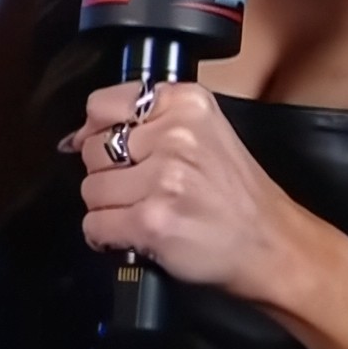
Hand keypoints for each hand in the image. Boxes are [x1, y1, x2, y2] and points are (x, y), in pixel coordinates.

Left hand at [58, 80, 301, 301]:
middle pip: (94, 150)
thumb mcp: (204, 131)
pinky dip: (106, 236)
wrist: (269, 244)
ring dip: (109, 208)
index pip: (102, 104)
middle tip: (142, 190)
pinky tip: (134, 234)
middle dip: (109, 175)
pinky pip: (95, 224)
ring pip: (91, 189)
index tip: (112, 149)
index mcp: (187, 104)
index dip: (98, 132)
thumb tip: (78, 136)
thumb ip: (148, 121)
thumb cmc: (236, 195)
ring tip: (144, 212)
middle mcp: (175, 135)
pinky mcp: (152, 221)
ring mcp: (163, 179)